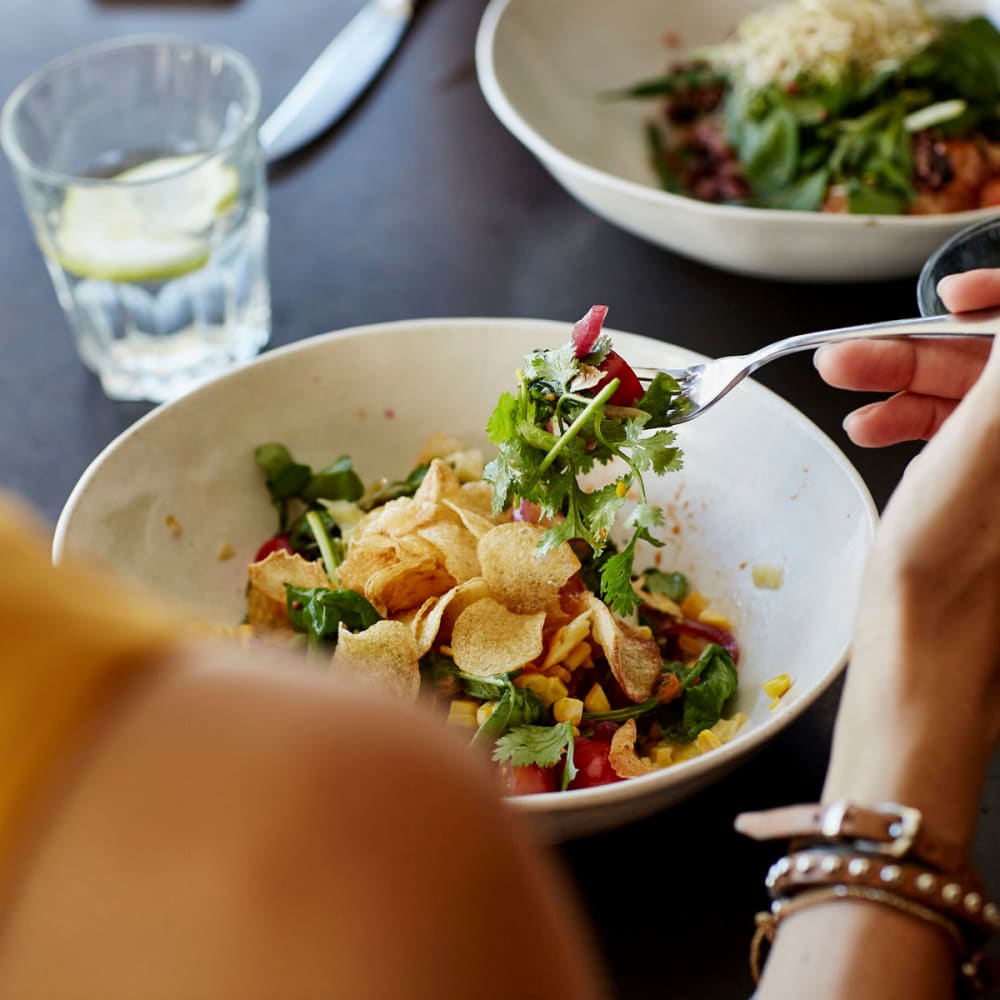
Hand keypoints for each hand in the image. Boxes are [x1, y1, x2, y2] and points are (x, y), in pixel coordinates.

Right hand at [822, 272, 999, 847]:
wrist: (925, 660)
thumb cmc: (949, 567)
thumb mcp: (983, 442)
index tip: (949, 299)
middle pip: (997, 369)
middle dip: (925, 351)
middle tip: (849, 352)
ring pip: (971, 400)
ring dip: (905, 385)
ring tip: (842, 389)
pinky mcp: (992, 498)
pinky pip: (959, 436)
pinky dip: (912, 421)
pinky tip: (869, 427)